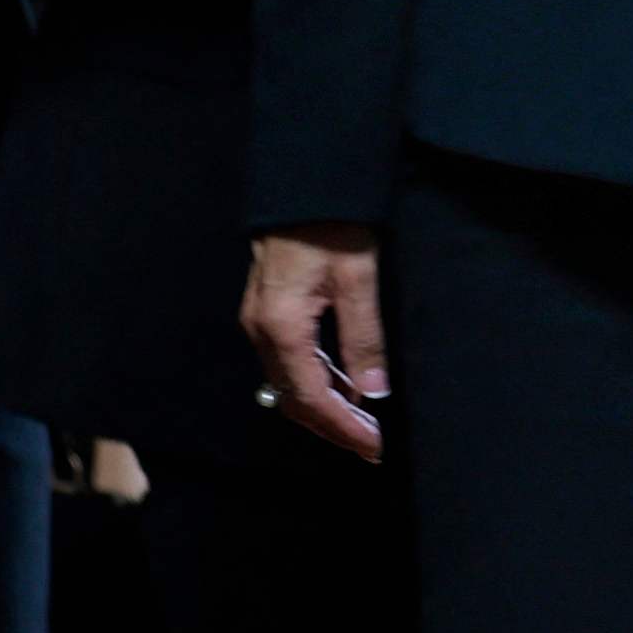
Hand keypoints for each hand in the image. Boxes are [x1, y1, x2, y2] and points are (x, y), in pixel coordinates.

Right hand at [241, 224, 389, 460]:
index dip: (343, 428)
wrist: (302, 184)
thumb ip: (364, 339)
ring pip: (288, 384)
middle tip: (371, 445)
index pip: (311, 398)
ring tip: (363, 423)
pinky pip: (286, 363)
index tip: (373, 447)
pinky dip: (315, 382)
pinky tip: (343, 387)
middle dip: (332, 426)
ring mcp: (259, 322)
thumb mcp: (357, 280)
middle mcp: (261, 331)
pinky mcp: (266, 313)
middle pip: (293, 399)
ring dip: (324, 407)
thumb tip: (374, 392)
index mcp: (281, 327)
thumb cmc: (331, 225)